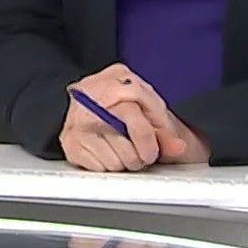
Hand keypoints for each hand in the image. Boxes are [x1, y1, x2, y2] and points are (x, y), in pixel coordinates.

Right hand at [59, 63, 203, 170]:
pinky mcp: (69, 141)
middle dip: (138, 155)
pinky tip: (108, 153)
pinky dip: (107, 166)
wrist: (100, 105)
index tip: (153, 151)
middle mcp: (92, 97)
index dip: (148, 141)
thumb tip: (177, 147)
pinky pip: (98, 167)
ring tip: (123, 151)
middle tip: (140, 152)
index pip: (134, 118)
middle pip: (124, 144)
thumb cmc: (131, 109)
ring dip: (123, 163)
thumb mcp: (154, 114)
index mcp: (118, 80)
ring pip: (113, 160)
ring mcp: (77, 119)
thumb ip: (167, 132)